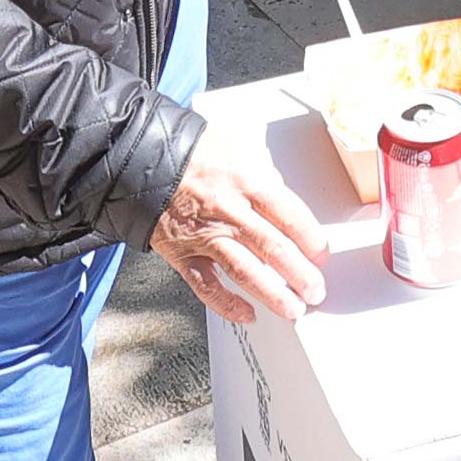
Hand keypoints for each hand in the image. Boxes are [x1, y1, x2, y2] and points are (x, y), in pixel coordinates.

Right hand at [150, 126, 324, 325]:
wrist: (138, 158)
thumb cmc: (189, 152)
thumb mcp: (233, 144)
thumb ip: (261, 171)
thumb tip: (283, 192)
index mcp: (244, 181)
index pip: (289, 214)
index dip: (311, 238)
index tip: (322, 254)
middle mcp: (227, 211)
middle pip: (273, 247)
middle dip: (300, 274)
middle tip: (316, 291)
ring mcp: (204, 235)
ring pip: (245, 270)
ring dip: (273, 294)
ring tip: (294, 310)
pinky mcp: (182, 254)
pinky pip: (206, 286)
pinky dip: (226, 304)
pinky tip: (247, 315)